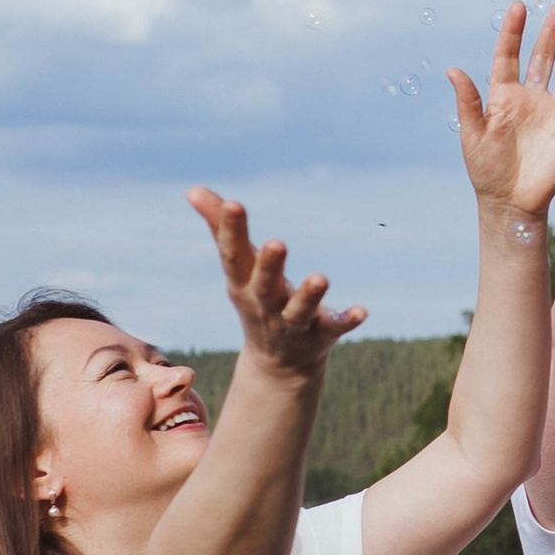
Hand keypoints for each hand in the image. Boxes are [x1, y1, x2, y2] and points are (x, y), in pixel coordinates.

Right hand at [186, 188, 366, 380]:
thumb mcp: (238, 268)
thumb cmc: (255, 299)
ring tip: (321, 278)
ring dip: (310, 295)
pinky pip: (335, 328)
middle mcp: (266, 304)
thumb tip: (193, 189)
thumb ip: (221, 229)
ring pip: (300, 310)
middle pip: (266, 285)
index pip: (234, 256)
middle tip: (276, 243)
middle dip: (270, 266)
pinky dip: (347, 321)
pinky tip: (362, 311)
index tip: (233, 204)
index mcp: (243, 284)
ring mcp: (294, 323)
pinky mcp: (321, 335)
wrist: (276, 365)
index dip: (231, 230)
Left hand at [449, 1, 554, 222]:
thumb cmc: (486, 169)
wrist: (510, 202)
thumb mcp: (473, 135)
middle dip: (553, 32)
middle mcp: (532, 99)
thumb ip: (469, 103)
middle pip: (544, 58)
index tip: (519, 6)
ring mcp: (554, 115)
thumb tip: (453, 69)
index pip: (508, 56)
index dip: (513, 32)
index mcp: (504, 96)